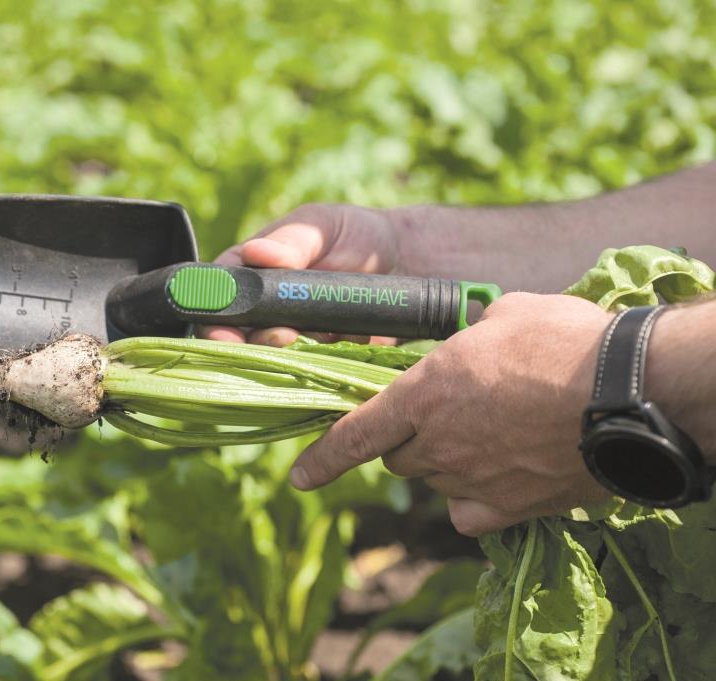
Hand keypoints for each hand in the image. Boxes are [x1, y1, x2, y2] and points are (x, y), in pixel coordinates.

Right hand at [201, 203, 405, 345]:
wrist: (405, 260)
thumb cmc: (355, 233)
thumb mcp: (322, 226)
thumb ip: (292, 241)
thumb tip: (256, 254)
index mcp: (251, 270)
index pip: (217, 298)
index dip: (214, 319)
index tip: (225, 334)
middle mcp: (264, 308)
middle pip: (240, 337)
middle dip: (255, 345)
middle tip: (285, 337)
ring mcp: (292, 334)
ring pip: (275, 358)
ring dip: (293, 355)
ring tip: (324, 337)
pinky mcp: (320, 356)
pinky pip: (311, 370)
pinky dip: (326, 362)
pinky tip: (352, 338)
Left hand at [288, 293, 613, 535]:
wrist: (628, 391)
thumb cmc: (564, 340)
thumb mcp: (505, 315)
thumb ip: (471, 333)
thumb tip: (476, 332)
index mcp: (423, 393)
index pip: (354, 434)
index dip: (322, 458)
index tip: (299, 477)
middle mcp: (438, 442)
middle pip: (397, 458)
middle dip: (405, 441)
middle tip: (440, 419)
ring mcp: (472, 478)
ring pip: (435, 482)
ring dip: (444, 464)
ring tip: (487, 436)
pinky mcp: (511, 506)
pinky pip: (471, 513)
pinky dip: (473, 501)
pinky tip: (495, 482)